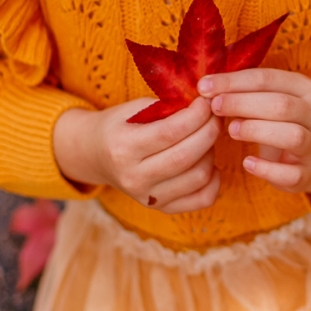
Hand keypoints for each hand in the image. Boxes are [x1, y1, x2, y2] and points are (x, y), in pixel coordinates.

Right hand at [52, 95, 220, 213]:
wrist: (95, 156)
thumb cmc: (118, 126)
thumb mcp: (133, 109)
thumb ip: (165, 106)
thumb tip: (205, 103)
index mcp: (123, 147)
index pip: (169, 132)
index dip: (196, 115)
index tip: (205, 102)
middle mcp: (134, 177)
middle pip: (186, 156)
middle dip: (209, 131)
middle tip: (215, 116)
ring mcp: (148, 197)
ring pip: (198, 177)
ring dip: (211, 152)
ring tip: (206, 137)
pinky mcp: (162, 208)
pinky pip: (202, 199)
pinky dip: (214, 180)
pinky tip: (208, 162)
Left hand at [199, 68, 310, 196]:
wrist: (307, 158)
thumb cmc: (277, 122)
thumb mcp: (267, 100)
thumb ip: (243, 92)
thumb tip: (206, 86)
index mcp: (304, 88)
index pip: (268, 78)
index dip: (234, 81)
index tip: (204, 86)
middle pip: (281, 105)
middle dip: (243, 104)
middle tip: (215, 107)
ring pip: (292, 135)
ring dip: (258, 131)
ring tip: (231, 131)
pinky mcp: (307, 173)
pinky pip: (291, 173)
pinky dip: (267, 169)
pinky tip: (247, 163)